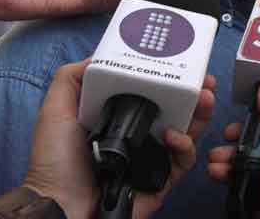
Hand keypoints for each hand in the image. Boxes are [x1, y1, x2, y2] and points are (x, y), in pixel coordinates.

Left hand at [23, 59, 215, 218]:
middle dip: (195, 94)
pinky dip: (184, 146)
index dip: (170, 79)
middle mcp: (141, 137)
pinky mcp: (162, 180)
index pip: (153, 95)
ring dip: (200, 114)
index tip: (181, 64)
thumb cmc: (54, 165)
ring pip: (188, 133)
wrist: (60, 206)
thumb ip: (71, 80)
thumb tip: (98, 56)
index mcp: (120, 119)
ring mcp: (153, 158)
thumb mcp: (57, 112)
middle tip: (204, 80)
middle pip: (178, 111)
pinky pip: (184, 160)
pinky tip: (173, 135)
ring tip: (204, 97)